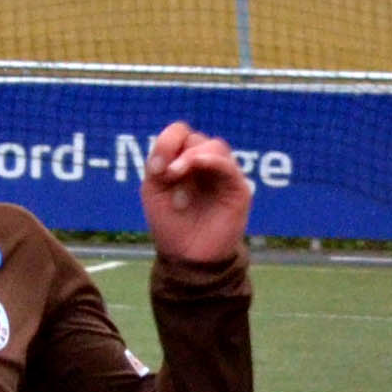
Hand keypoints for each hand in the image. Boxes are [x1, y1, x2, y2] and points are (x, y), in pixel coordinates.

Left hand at [138, 123, 250, 263]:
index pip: (181, 133)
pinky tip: (198, 164)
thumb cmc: (171, 225)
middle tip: (167, 176)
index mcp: (185, 162)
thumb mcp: (153, 190)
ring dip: (191, 156)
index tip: (155, 168)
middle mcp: (206, 165)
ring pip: (214, 146)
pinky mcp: (238, 189)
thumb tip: (172, 152)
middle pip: (195, 138)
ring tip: (177, 176)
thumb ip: (157, 164)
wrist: (187, 258)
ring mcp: (223, 176)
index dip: (167, 142)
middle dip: (177, 153)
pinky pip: (228, 165)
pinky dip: (212, 160)